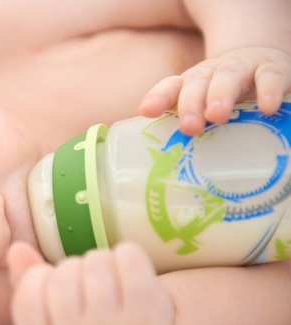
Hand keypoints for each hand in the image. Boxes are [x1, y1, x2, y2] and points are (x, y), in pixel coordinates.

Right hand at [8, 241, 174, 324]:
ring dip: (101, 261)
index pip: (27, 294)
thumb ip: (24, 280)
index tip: (56, 290)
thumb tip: (16, 250)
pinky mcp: (146, 309)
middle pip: (63, 274)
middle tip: (87, 287)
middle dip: (74, 268)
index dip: (41, 278)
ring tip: (109, 281)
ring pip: (95, 262)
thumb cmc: (87, 319)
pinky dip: (128, 253)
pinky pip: (127, 257)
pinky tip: (130, 272)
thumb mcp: (50, 310)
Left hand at [139, 47, 290, 134]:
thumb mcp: (206, 109)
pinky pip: (269, 78)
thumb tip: (172, 167)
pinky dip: (268, 91)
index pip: (171, 87)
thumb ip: (192, 130)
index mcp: (191, 84)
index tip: (147, 111)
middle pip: (196, 84)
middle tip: (189, 127)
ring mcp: (242, 69)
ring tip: (218, 115)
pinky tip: (267, 108)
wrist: (262, 61)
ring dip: (220, 95)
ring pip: (228, 77)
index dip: (158, 97)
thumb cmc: (225, 95)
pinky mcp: (272, 70)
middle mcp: (212, 73)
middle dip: (190, 104)